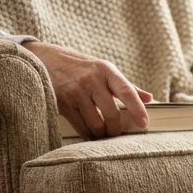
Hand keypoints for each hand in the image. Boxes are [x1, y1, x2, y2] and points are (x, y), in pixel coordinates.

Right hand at [21, 41, 151, 138]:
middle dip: (116, 129)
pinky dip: (88, 134)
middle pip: (112, 113)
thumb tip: (149, 98)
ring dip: (101, 133)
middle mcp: (91, 79)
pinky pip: (81, 127)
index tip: (144, 123)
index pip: (126, 90)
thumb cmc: (79, 67)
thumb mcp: (103, 69)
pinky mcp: (62, 103)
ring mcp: (75, 91)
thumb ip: (125, 86)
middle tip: (115, 132)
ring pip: (96, 124)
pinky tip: (90, 133)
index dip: (137, 108)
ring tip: (101, 132)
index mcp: (106, 70)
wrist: (43, 59)